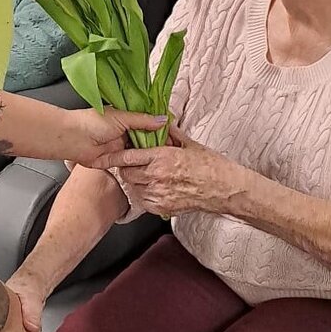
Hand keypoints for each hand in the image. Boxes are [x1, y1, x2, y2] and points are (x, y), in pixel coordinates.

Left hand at [63, 107, 167, 168]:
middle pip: (145, 140)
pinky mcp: (115, 161)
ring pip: (139, 152)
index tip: (174, 136)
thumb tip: (163, 119)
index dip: (160, 130)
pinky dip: (139, 164)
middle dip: (157, 144)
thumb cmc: (92, 122)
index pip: (148, 124)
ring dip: (149, 155)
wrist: (73, 138)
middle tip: (174, 149)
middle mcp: (124, 133)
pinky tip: (153, 167)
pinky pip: (130, 163)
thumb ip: (143, 120)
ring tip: (167, 158)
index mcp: (126, 119)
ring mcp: (120, 148)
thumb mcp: (122, 117)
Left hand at [91, 128, 243, 217]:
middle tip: (134, 163)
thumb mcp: (190, 145)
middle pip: (127, 172)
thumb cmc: (211, 166)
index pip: (129, 156)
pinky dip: (144, 194)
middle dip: (127, 167)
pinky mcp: (162, 208)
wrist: (224, 189)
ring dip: (135, 181)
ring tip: (146, 175)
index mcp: (162, 157)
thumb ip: (172, 134)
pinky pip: (143, 200)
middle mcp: (157, 176)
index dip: (115, 155)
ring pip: (133, 187)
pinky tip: (153, 188)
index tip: (106, 154)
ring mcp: (158, 194)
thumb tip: (162, 123)